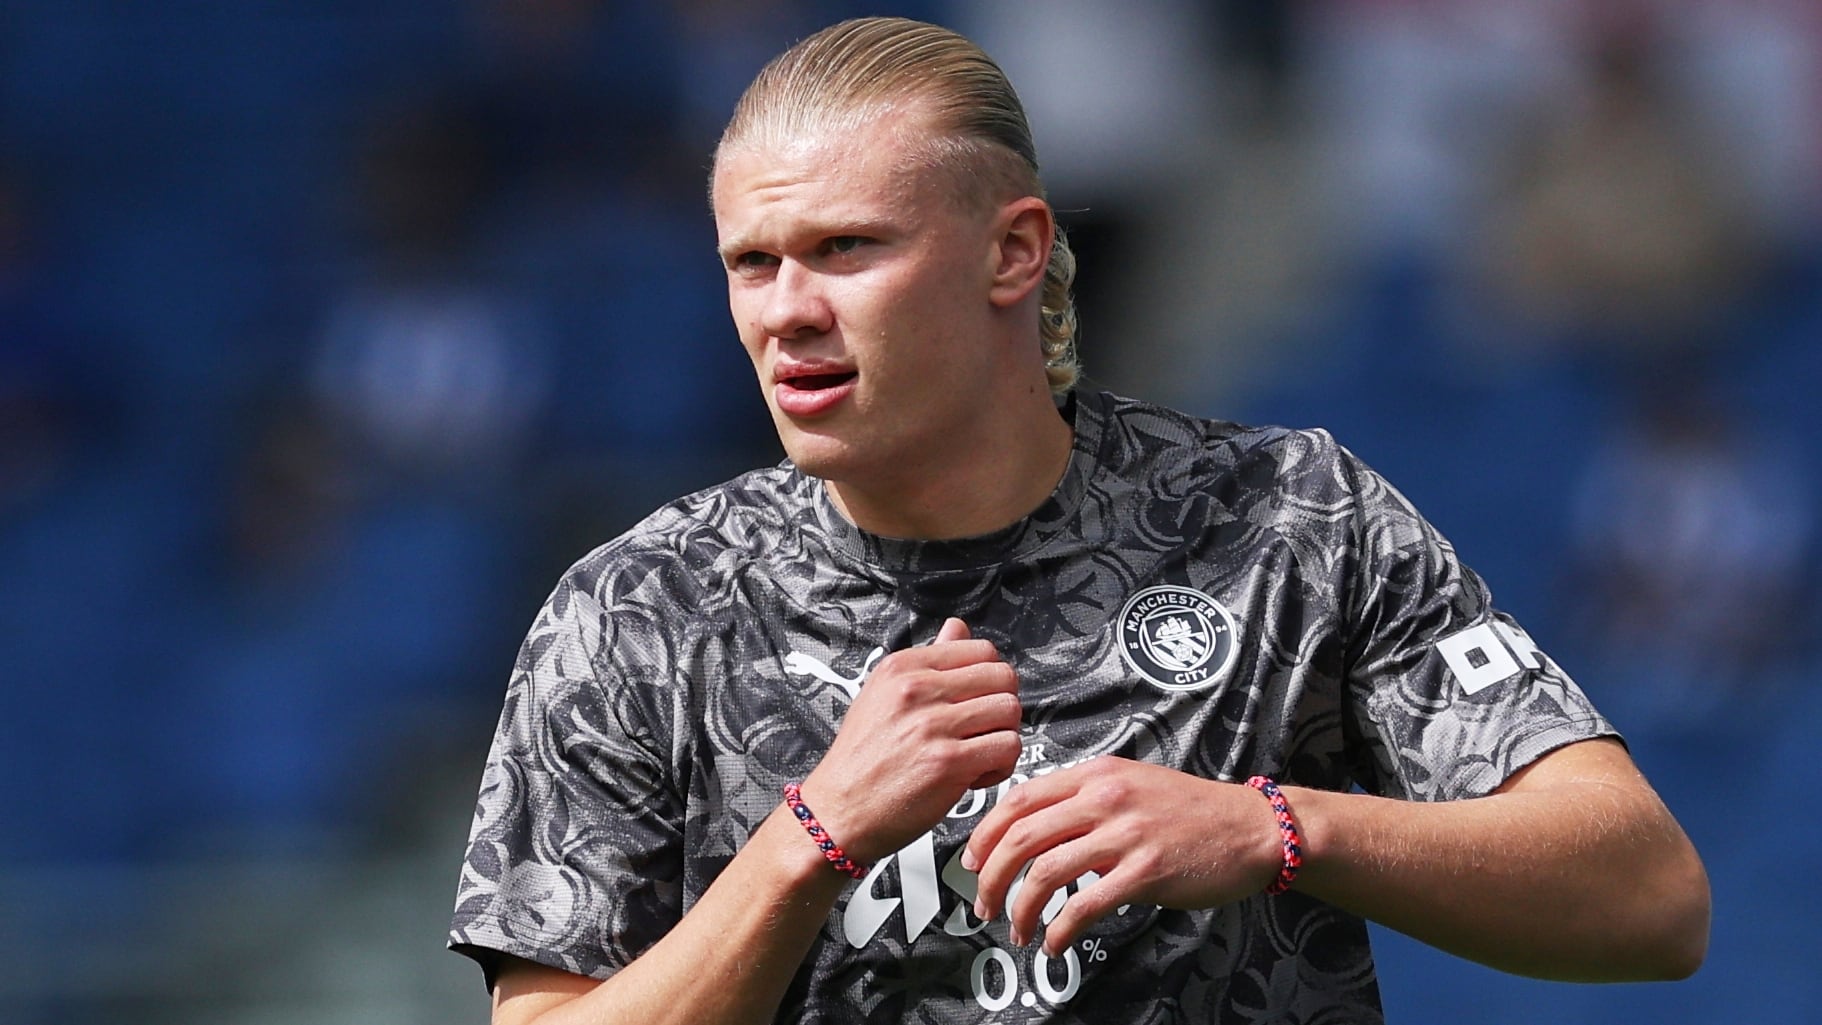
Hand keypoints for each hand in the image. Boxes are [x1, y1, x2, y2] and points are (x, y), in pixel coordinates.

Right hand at [799, 618, 1021, 863]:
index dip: (989, 679)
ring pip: (1009, 711)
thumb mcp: (882, 695)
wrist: (837, 812)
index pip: (981, 650)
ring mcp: (932, 725)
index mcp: (903, 667)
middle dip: (1002, 706)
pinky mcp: (947, 762)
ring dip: (1003, 736)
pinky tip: (976, 775)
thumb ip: (927, 662)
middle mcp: (917, 689)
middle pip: (1003, 677)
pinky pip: (1007, 748)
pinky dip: (1000, 766)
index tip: (977, 701)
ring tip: (978, 754)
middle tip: (984, 729)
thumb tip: (957, 628)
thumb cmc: (861, 760)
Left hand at [961, 757, 1282, 952]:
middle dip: (990, 877)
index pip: (1018, 800)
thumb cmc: (1189, 810)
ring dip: (1020, 908)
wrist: (1250, 827)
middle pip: (1020, 837)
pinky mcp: (1145, 871)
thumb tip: (1037, 834)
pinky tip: (1056, 942)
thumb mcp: (1129, 784)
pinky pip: (1084, 905)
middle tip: (983, 904)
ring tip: (1018, 929)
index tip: (972, 862)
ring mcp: (1124, 834)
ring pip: (1045, 872)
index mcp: (1094, 775)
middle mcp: (1103, 798)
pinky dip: (1059, 930)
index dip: (984, 835)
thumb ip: (1082, 802)